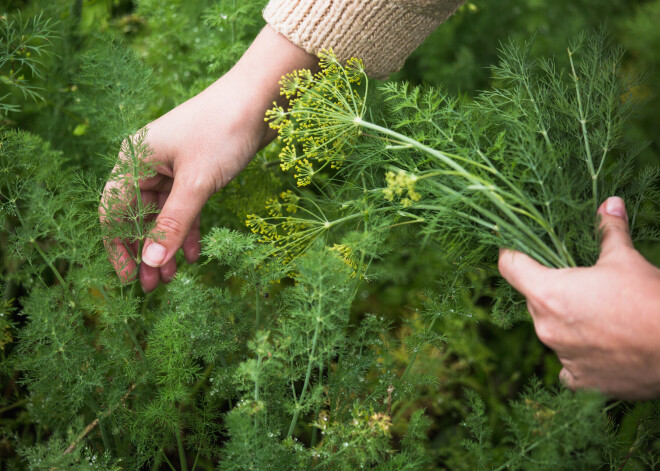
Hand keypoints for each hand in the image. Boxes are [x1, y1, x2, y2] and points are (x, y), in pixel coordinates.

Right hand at [100, 25, 318, 291]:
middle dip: (147, 251)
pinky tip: (196, 253)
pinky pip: (184, 205)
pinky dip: (189, 228)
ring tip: (175, 276)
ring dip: (169, 243)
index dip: (119, 247)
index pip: (114, 211)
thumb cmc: (223, 133)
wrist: (259, 100)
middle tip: (155, 286)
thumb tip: (150, 262)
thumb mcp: (196, 183)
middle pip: (137, 215)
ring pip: (162, 213)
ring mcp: (171, 166)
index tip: (130, 278)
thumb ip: (174, 223)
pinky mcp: (194, 169)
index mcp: (135, 159)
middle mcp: (147, 162)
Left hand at [498, 196, 659, 399]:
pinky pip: (568, 366)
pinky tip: (600, 346)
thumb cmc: (649, 302)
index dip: (512, 253)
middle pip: (533, 300)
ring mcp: (561, 356)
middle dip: (550, 289)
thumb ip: (609, 232)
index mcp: (548, 293)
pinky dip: (578, 355)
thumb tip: (608, 204)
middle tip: (577, 282)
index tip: (516, 247)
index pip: (510, 266)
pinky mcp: (581, 381)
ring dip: (567, 322)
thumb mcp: (626, 260)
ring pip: (551, 331)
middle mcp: (546, 327)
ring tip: (599, 315)